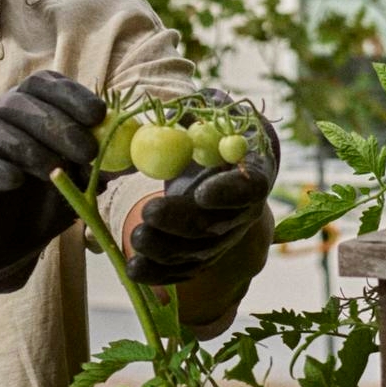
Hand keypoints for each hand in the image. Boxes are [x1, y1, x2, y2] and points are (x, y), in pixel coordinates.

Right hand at [0, 71, 105, 293]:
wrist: (9, 245)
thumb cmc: (45, 203)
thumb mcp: (81, 184)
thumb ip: (102, 165)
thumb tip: (135, 152)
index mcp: (30, 108)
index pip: (46, 84)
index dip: (72, 95)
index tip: (99, 116)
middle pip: (21, 102)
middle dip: (58, 125)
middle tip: (86, 152)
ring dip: (27, 147)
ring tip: (53, 174)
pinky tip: (14, 181)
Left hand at [126, 99, 277, 285]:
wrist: (223, 164)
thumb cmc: (217, 132)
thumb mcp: (213, 113)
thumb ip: (199, 112)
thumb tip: (173, 112)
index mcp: (252, 174)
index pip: (248, 187)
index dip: (228, 193)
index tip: (202, 192)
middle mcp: (242, 213)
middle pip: (215, 226)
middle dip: (180, 223)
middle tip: (148, 214)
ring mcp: (222, 238)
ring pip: (197, 253)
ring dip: (165, 252)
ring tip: (134, 238)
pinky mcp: (202, 254)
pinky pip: (183, 271)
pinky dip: (159, 275)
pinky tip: (133, 270)